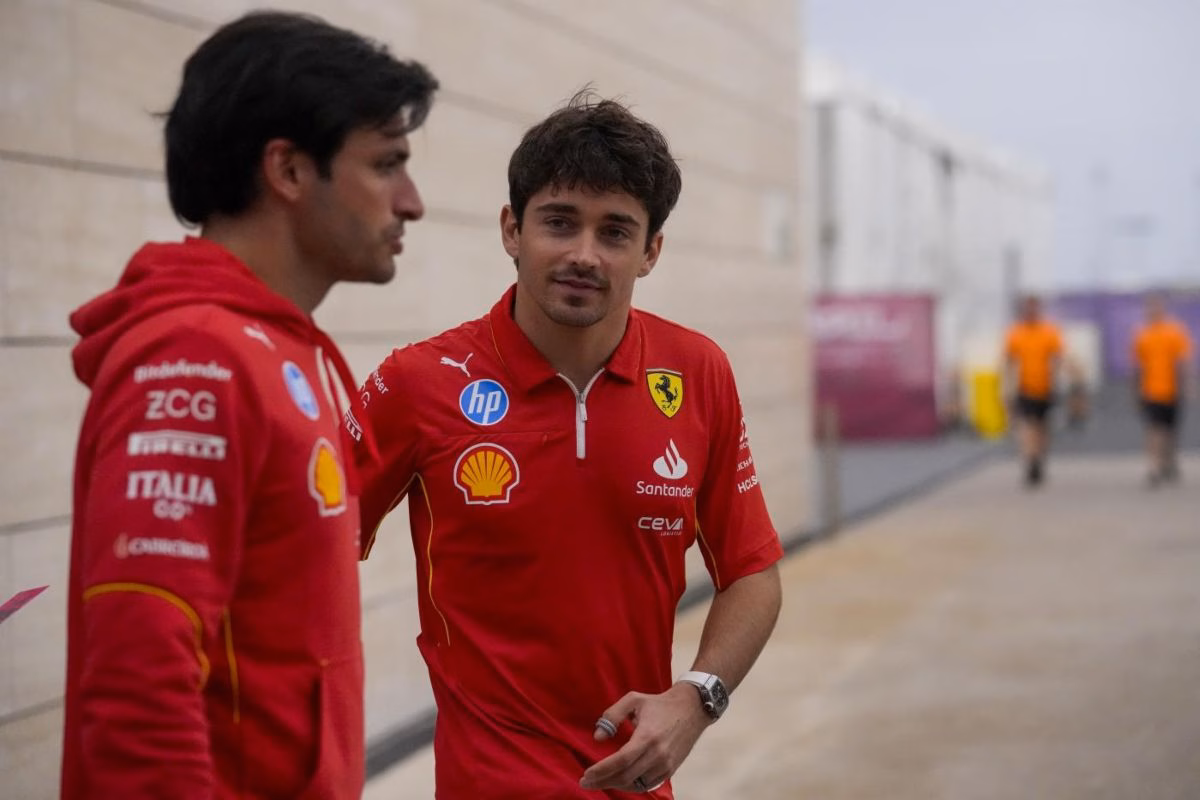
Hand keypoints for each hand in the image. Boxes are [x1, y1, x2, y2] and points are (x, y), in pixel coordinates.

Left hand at [579, 683, 710, 792]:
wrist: (692, 709)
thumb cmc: (659, 704)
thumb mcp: (633, 700)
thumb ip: (612, 716)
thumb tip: (598, 737)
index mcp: (647, 736)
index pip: (621, 760)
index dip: (602, 770)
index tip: (586, 775)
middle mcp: (658, 754)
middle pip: (626, 776)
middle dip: (603, 781)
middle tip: (586, 782)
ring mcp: (666, 764)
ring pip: (636, 784)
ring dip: (616, 785)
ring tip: (601, 781)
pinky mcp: (671, 769)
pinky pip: (648, 784)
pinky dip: (632, 786)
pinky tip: (620, 781)